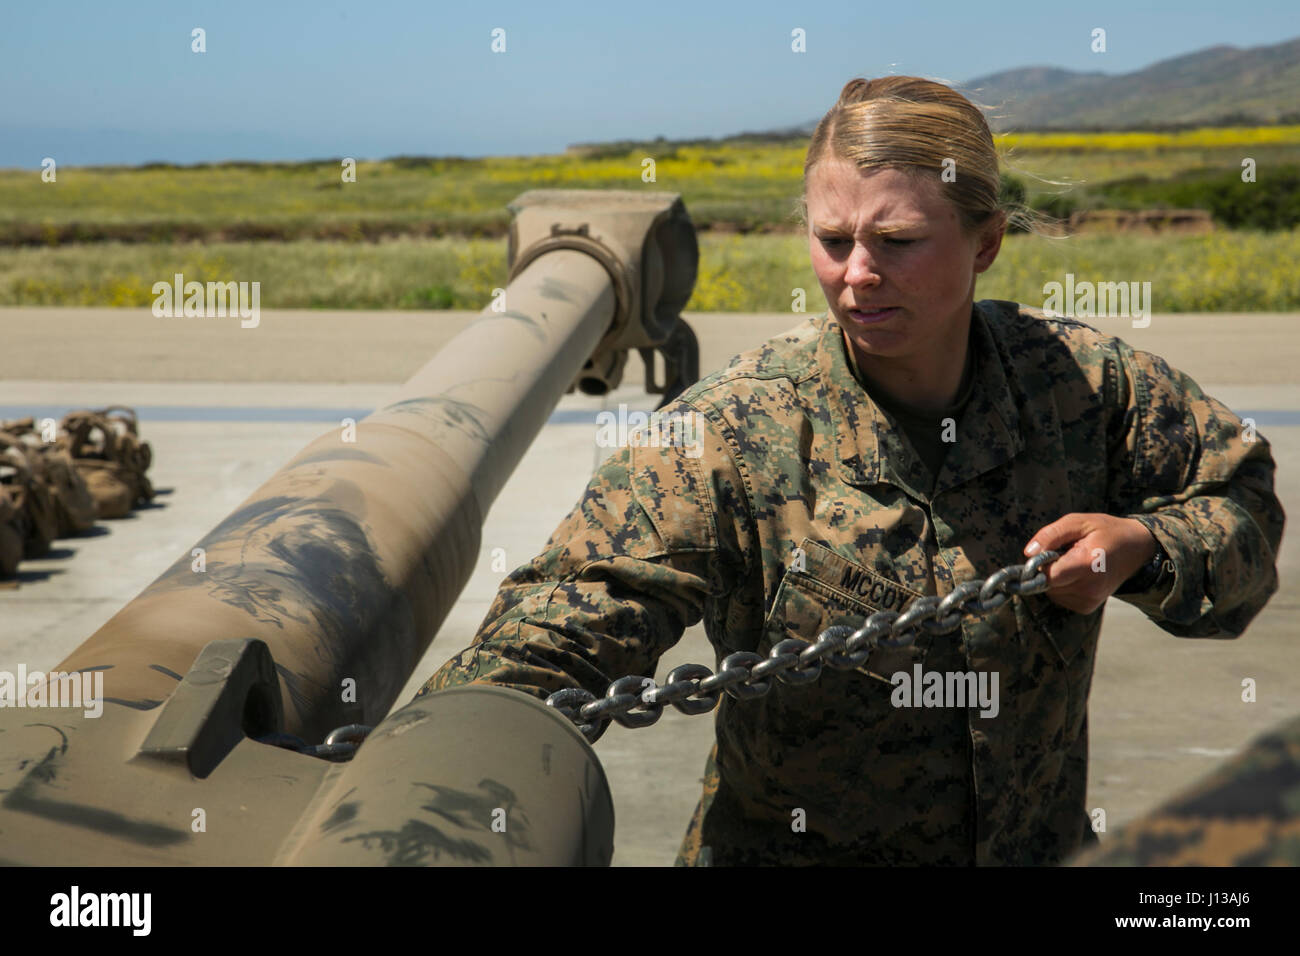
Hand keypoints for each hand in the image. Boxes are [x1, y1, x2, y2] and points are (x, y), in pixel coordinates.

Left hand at [1023, 513, 1157, 613]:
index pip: (1048, 575)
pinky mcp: (1087, 607)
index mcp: (1088, 564)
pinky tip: (1077, 573)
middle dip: (1048, 568)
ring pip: (1051, 592)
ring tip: (1073, 561)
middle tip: (1065, 552)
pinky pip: (1060, 597)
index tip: (1045, 552)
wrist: (1136, 548)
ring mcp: (1090, 600)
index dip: (1039, 564)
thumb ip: (1051, 535)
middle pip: (1047, 584)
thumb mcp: (1078, 522)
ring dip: (1055, 577)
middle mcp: (1090, 588)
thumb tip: (1028, 553)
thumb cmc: (1105, 531)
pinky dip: (1062, 585)